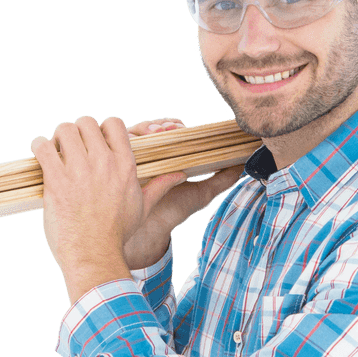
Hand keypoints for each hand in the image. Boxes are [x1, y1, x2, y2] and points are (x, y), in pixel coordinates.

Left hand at [30, 116, 147, 301]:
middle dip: (77, 132)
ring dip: (58, 138)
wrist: (94, 254)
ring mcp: (79, 169)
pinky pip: (42, 146)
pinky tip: (42, 157)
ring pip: (64, 129)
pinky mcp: (56, 179)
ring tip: (56, 153)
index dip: (101, 129)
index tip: (95, 143)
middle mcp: (103, 162)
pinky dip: (39, 147)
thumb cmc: (118, 233)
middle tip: (72, 149)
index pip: (114, 123)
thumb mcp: (142, 207)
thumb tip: (179, 174)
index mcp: (125, 164)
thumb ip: (159, 185)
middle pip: (86, 122)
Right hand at [123, 117, 246, 269]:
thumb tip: (242, 165)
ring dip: (146, 129)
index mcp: (167, 156)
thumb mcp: (201, 193)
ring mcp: (131, 159)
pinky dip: (129, 142)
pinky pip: (118, 148)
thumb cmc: (173, 210)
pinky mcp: (116, 166)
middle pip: (152, 129)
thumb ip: (221, 179)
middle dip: (161, 125)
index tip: (184, 128)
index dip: (176, 127)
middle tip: (171, 128)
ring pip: (135, 133)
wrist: (150, 231)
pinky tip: (140, 145)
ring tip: (158, 133)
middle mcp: (149, 154)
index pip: (170, 132)